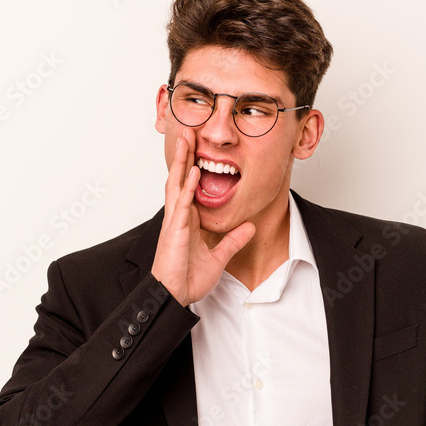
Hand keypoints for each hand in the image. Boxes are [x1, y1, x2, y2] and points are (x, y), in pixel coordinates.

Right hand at [151, 128, 254, 305]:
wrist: (175, 295)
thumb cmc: (188, 278)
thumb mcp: (220, 256)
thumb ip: (233, 240)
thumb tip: (250, 227)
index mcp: (188, 219)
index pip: (190, 185)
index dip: (193, 165)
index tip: (198, 147)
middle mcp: (179, 216)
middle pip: (181, 177)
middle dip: (185, 154)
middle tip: (188, 131)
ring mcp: (176, 221)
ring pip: (178, 184)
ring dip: (183, 161)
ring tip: (187, 139)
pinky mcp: (175, 231)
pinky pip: (182, 205)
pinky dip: (189, 187)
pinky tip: (195, 172)